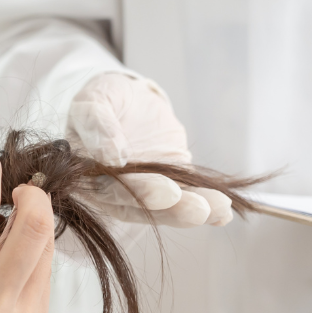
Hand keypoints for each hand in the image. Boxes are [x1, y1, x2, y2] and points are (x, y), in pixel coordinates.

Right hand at [67, 72, 232, 227]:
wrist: (131, 101)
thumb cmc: (105, 99)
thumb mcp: (93, 101)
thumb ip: (96, 124)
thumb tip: (111, 155)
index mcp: (87, 174)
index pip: (109, 190)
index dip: (136, 193)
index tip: (165, 193)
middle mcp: (113, 191)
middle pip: (141, 206)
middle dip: (172, 209)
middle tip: (198, 208)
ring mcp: (144, 191)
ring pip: (166, 207)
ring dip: (192, 211)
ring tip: (219, 210)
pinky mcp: (171, 186)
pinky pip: (187, 197)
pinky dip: (206, 208)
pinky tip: (224, 213)